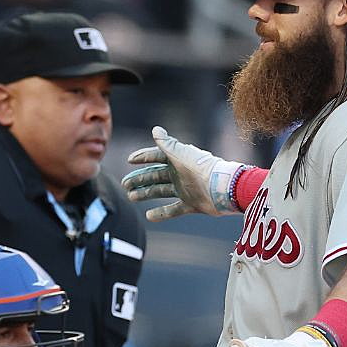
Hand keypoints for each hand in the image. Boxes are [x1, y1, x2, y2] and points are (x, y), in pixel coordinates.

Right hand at [121, 126, 243, 219]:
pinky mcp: (191, 204)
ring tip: (131, 197)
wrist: (222, 188)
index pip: (156, 156)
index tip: (129, 160)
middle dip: (140, 179)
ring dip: (146, 193)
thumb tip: (155, 129)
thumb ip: (166, 143)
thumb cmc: (201, 168)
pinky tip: (149, 216)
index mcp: (178, 159)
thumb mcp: (180, 154)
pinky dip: (161, 214)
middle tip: (125, 184)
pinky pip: (173, 210)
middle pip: (155, 175)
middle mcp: (181, 174)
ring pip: (161, 191)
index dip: (143, 157)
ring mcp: (186, 189)